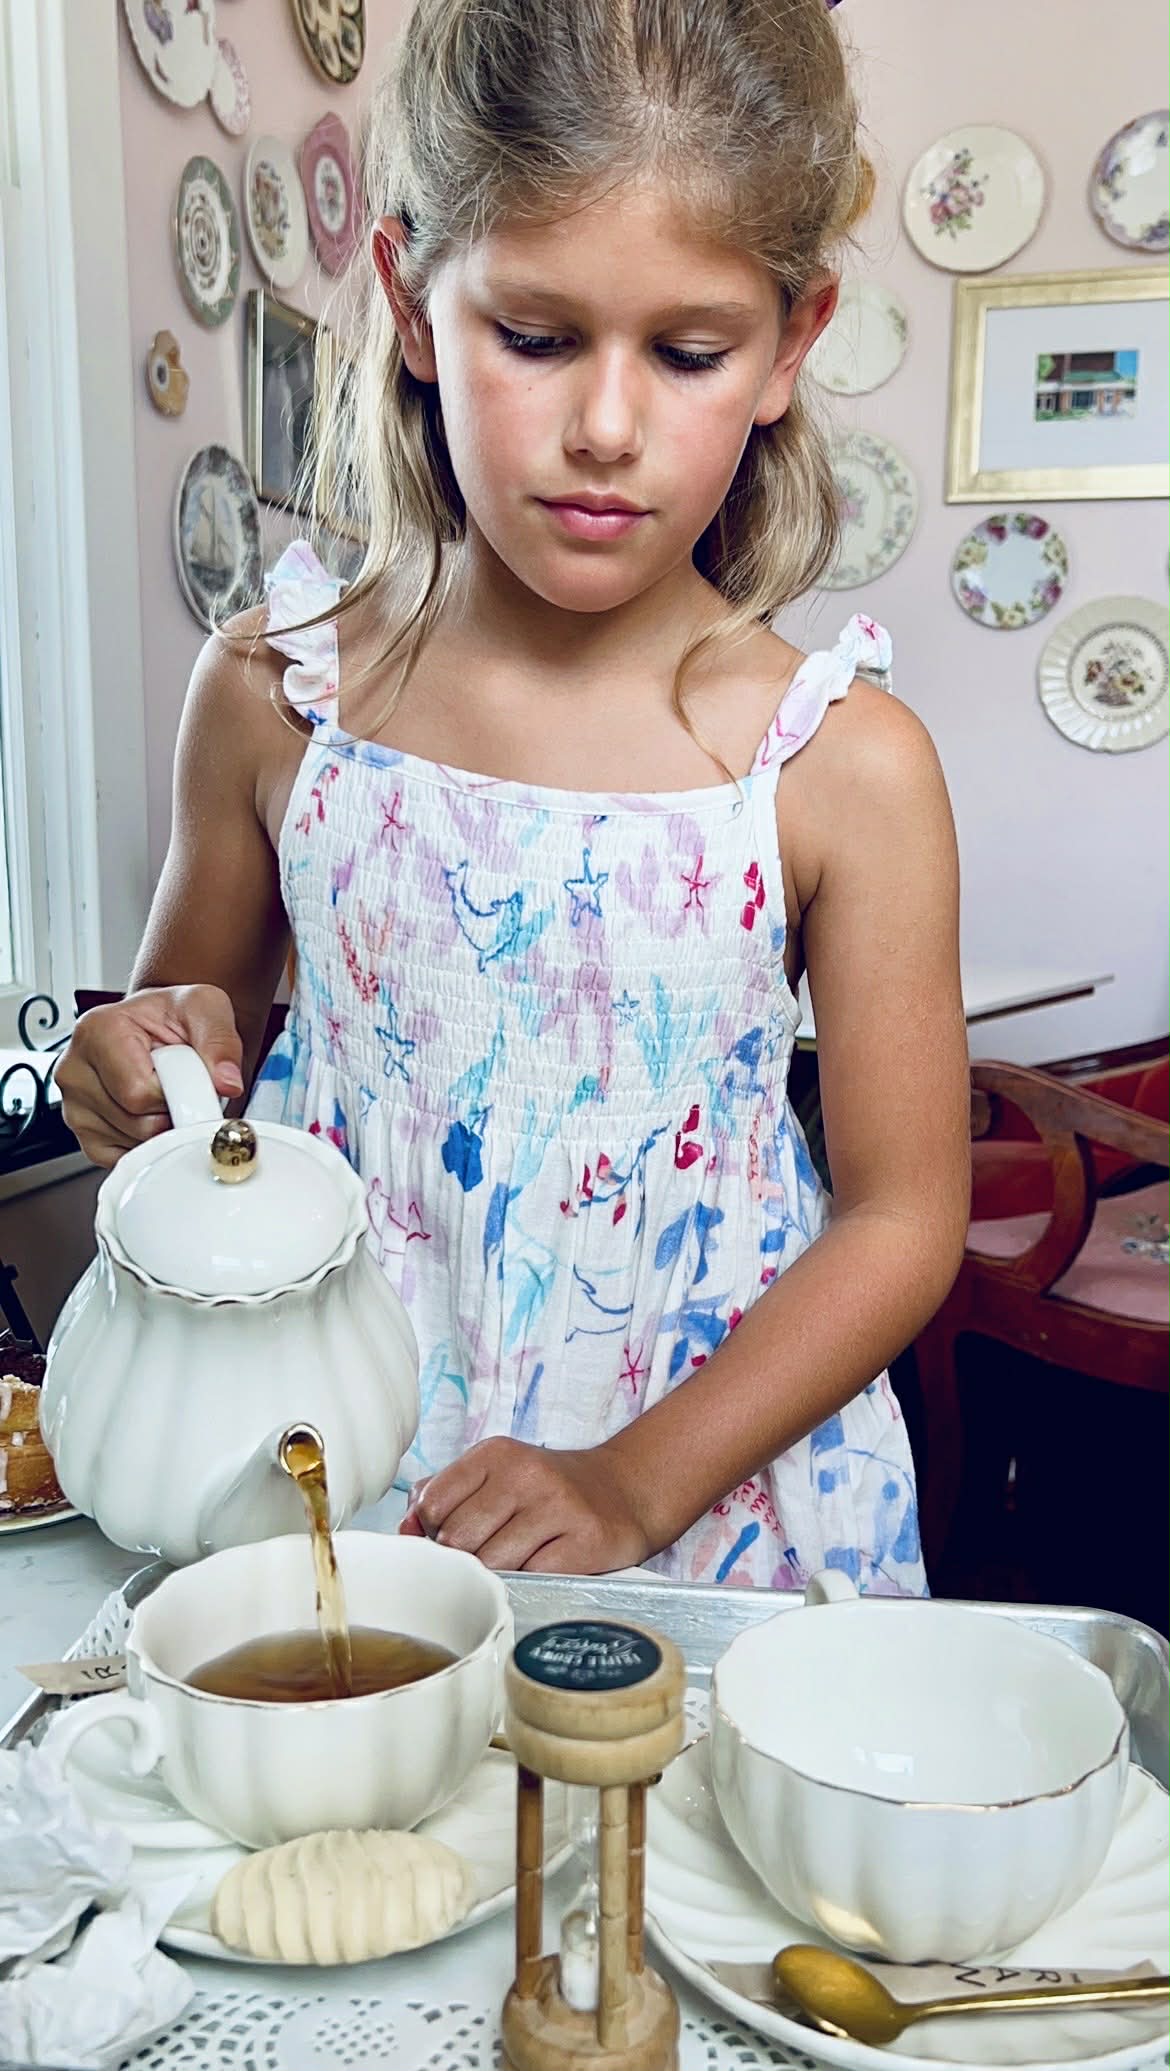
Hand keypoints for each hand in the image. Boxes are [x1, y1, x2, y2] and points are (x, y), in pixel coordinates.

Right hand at [55, 984, 244, 1168]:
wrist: (156, 1026)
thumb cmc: (172, 1016)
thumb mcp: (205, 1009)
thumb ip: (220, 1041)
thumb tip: (227, 1083)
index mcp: (98, 1030)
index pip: (139, 1092)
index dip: (177, 1094)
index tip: (191, 1080)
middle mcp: (76, 1069)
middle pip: (136, 1122)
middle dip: (173, 1111)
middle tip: (179, 1085)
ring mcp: (74, 1106)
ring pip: (133, 1144)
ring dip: (163, 1128)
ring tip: (163, 1095)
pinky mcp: (84, 1135)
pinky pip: (123, 1159)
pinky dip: (148, 1145)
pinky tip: (151, 1114)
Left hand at [399, 1436, 652, 1573]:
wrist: (625, 1491)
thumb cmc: (549, 1491)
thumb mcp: (496, 1475)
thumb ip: (445, 1495)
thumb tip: (405, 1529)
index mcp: (495, 1453)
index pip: (433, 1503)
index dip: (436, 1531)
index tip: (456, 1537)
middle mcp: (525, 1474)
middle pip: (458, 1539)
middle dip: (465, 1558)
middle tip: (489, 1554)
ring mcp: (557, 1506)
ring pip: (492, 1564)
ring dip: (498, 1574)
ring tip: (518, 1561)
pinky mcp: (585, 1541)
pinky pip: (532, 1579)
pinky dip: (530, 1583)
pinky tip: (542, 1568)